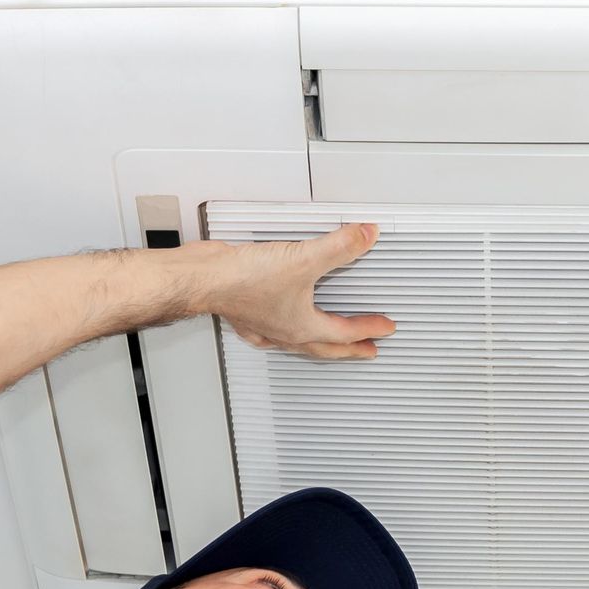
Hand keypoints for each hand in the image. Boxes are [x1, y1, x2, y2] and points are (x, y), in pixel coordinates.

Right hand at [205, 222, 396, 359]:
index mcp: (302, 326)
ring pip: (297, 342)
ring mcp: (263, 324)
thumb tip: (366, 236)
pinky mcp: (246, 312)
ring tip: (325, 340)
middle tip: (366, 352)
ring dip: (316, 344)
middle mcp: (283, 330)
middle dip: (348, 350)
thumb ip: (340, 247)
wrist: (203, 278)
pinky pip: (268, 331)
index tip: (385, 328)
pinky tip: (275, 324)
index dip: (370, 329)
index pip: (345, 332)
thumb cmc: (243, 280)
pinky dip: (278, 331)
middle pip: (324, 348)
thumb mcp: (304, 258)